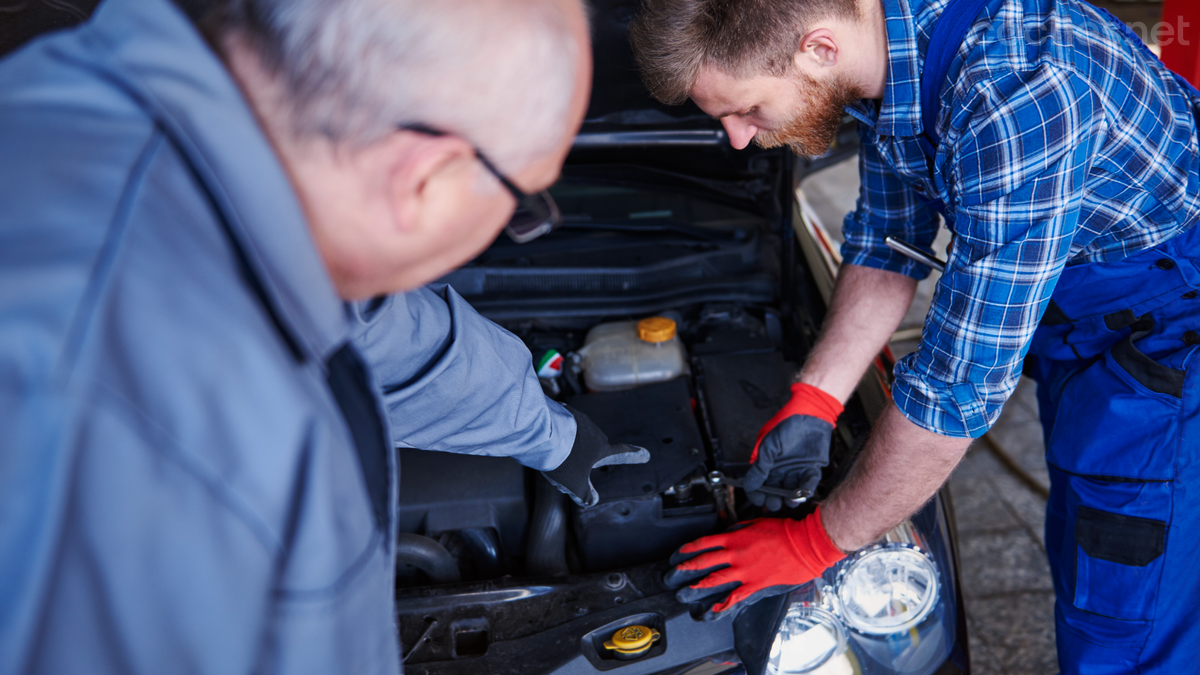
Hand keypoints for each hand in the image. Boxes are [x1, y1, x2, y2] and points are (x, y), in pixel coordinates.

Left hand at [541, 406, 649, 506]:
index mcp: (601, 449)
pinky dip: (561, 434)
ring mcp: (580, 420)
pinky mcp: (565, 413)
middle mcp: (594, 432)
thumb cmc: (564, 460)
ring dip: (572, 443)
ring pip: (579, 435)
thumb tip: (592, 502)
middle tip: (572, 464)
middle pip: (595, 445)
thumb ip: (585, 495)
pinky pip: (566, 425)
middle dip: (588, 454)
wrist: (544, 435)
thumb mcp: (574, 484)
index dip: (634, 455)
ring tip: (554, 454)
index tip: (645, 454)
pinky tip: (549, 441)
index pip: (622, 453)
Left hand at [662, 508, 844, 619]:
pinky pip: (736, 596)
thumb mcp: (756, 522)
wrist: (805, 544)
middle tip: (672, 576)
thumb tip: (728, 530)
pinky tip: (714, 610)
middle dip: (685, 570)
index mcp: (735, 537)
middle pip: (703, 562)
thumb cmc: (784, 530)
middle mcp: (736, 554)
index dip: (687, 550)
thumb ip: (739, 528)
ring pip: (714, 580)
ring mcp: (744, 571)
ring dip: (697, 588)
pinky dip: (723, 604)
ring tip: (684, 594)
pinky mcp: (756, 584)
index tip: (677, 555)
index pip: (704, 543)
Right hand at [743, 383, 841, 509]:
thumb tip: (750, 484)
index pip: (758, 483)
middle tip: (773, 503)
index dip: (756, 493)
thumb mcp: (769, 445)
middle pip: (774, 490)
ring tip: (788, 501)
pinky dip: (805, 490)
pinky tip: (802, 493)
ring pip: (791, 490)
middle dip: (772, 499)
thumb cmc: (787, 425)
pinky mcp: (811, 469)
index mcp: (768, 463)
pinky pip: (808, 483)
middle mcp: (781, 469)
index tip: (757, 499)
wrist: (810, 415)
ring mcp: (796, 470)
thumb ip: (761, 467)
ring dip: (789, 498)